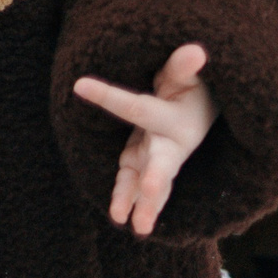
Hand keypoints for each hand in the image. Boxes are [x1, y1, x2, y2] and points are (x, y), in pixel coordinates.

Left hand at [72, 42, 217, 236]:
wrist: (198, 106)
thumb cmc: (188, 85)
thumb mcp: (184, 74)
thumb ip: (183, 66)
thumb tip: (197, 50)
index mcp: (176, 118)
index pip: (136, 108)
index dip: (109, 95)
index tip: (78, 84)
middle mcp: (171, 144)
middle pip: (162, 163)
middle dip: (156, 177)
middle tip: (150, 187)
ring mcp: (159, 157)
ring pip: (151, 183)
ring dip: (143, 203)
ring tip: (136, 227)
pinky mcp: (146, 163)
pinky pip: (136, 184)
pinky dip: (129, 199)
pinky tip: (119, 218)